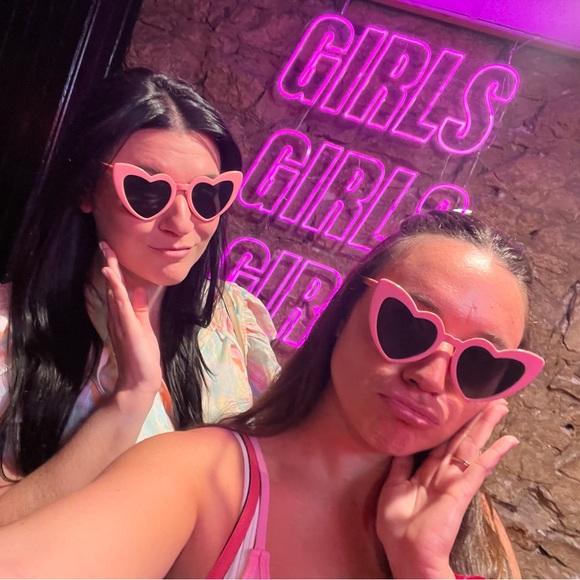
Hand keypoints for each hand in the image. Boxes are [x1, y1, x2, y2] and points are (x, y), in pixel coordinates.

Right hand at [100, 242, 161, 401]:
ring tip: (107, 252)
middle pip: (112, 286)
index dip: (114, 270)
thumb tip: (140, 291)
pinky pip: (120, 304)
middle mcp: (118, 316)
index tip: (111, 252)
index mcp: (123, 316)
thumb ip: (141, 311)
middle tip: (104, 243)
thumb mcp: (144, 329)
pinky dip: (116, 288)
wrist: (139, 381)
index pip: (117, 289)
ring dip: (111, 271)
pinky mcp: (127, 326)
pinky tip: (111, 275)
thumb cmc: (143, 358)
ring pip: (114, 291)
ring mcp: (121, 321)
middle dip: (109, 264)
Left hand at [376, 400, 517, 577]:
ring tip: (499, 407)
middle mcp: (442, 474)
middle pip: (459, 441)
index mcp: (424, 474)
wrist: (407, 554)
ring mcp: (454, 482)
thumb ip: (400, 466)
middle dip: (473, 421)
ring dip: (485, 427)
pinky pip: (480, 468)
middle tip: (487, 401)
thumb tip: (401, 443)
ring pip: (471, 447)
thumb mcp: (392, 488)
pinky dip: (494, 453)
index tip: (457, 408)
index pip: (440, 444)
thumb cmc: (397, 527)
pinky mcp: (462, 491)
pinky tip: (508, 441)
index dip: (449, 426)